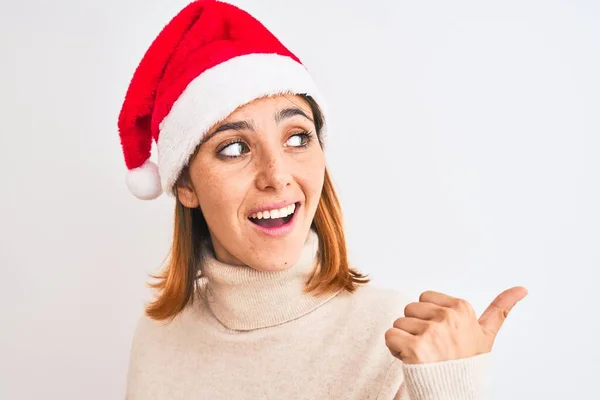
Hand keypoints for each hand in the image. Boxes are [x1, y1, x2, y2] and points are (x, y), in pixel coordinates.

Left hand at [384, 286, 527, 363]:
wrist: (456, 393)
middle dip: (415, 328)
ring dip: (404, 340)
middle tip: (431, 348)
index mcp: (462, 309)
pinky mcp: (415, 348)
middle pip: (410, 309)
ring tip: (423, 355)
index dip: (429, 317)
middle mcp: (448, 318)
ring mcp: (432, 333)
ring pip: (399, 323)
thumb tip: (522, 288)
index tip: (442, 336)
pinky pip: (390, 336)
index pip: (425, 298)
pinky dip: (395, 349)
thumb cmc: (467, 364)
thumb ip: (500, 309)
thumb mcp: (487, 336)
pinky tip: (411, 360)